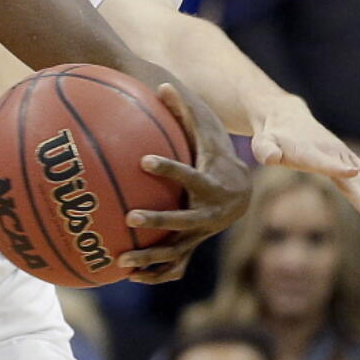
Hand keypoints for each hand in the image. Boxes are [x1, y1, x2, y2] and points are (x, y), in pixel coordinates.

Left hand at [118, 84, 249, 283]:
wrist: (240, 196)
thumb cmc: (214, 159)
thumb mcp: (205, 136)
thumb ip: (184, 113)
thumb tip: (161, 83)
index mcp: (209, 185)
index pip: (187, 175)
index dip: (167, 168)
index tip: (144, 160)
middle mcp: (207, 215)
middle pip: (181, 220)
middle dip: (157, 220)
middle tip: (129, 217)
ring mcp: (199, 236)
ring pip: (175, 252)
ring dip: (149, 259)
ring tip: (120, 261)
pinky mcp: (191, 248)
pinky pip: (173, 266)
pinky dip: (153, 273)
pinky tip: (125, 276)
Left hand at [251, 99, 359, 218]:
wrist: (286, 117)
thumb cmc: (272, 136)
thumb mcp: (262, 143)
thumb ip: (265, 151)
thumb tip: (272, 158)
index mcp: (308, 151)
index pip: (323, 161)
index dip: (336, 168)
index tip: (352, 174)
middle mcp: (329, 150)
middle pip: (348, 174)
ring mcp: (340, 152)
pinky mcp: (345, 155)